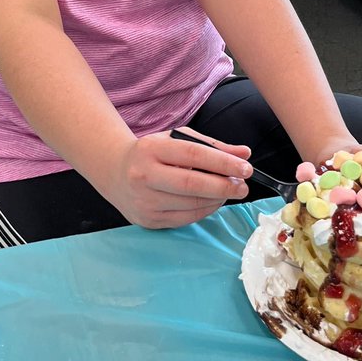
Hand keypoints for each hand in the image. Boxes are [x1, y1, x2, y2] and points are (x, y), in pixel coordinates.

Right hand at [104, 127, 252, 228]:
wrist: (116, 173)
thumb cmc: (153, 153)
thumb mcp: (178, 140)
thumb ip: (212, 146)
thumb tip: (244, 154)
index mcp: (151, 149)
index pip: (193, 155)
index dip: (223, 163)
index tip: (245, 168)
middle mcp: (144, 175)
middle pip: (191, 184)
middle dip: (223, 186)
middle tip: (243, 186)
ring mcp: (144, 200)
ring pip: (190, 204)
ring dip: (217, 200)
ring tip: (230, 192)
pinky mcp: (148, 220)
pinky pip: (185, 218)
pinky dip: (204, 211)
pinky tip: (213, 202)